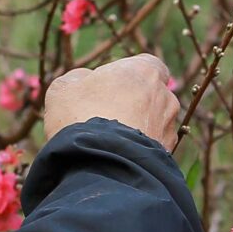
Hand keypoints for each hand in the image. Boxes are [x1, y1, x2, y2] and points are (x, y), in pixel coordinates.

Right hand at [43, 52, 179, 150]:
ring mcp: (168, 128)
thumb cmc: (80, 117)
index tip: (109, 86)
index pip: (148, 65)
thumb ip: (79, 78)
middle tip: (104, 116)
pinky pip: (153, 149)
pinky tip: (118, 158)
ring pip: (154, 123)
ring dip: (138, 128)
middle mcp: (165, 97)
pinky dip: (139, 151)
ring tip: (109, 142)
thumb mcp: (64, 88)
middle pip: (151, 95)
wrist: (99, 166)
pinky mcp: (167, 156)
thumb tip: (85, 81)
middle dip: (134, 103)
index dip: (129, 75)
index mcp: (145, 71)